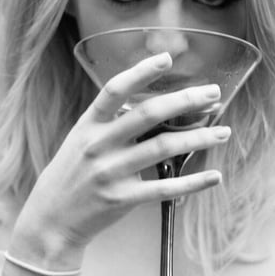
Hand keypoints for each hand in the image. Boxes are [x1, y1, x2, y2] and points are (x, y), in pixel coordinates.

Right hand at [7, 52, 229, 269]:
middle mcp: (99, 144)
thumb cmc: (73, 172)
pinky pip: (164, 188)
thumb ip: (112, 123)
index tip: (167, 58)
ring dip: (198, 138)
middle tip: (212, 94)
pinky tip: (213, 176)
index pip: (115, 90)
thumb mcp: (82, 139)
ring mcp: (110, 172)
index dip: (141, 72)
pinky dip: (192, 182)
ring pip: (162, 148)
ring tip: (222, 132)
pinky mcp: (121, 199)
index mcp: (89, 124)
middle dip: (185, 100)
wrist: (51, 217)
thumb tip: (156, 106)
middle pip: (148, 114)